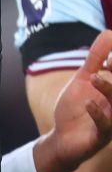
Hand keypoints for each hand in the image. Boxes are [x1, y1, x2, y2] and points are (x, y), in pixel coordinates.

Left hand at [34, 30, 111, 171]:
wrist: (63, 138)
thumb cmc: (77, 108)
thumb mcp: (84, 79)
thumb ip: (96, 58)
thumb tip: (109, 33)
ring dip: (108, 90)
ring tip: (94, 77)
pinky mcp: (101, 136)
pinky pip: (105, 126)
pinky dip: (98, 114)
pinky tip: (88, 103)